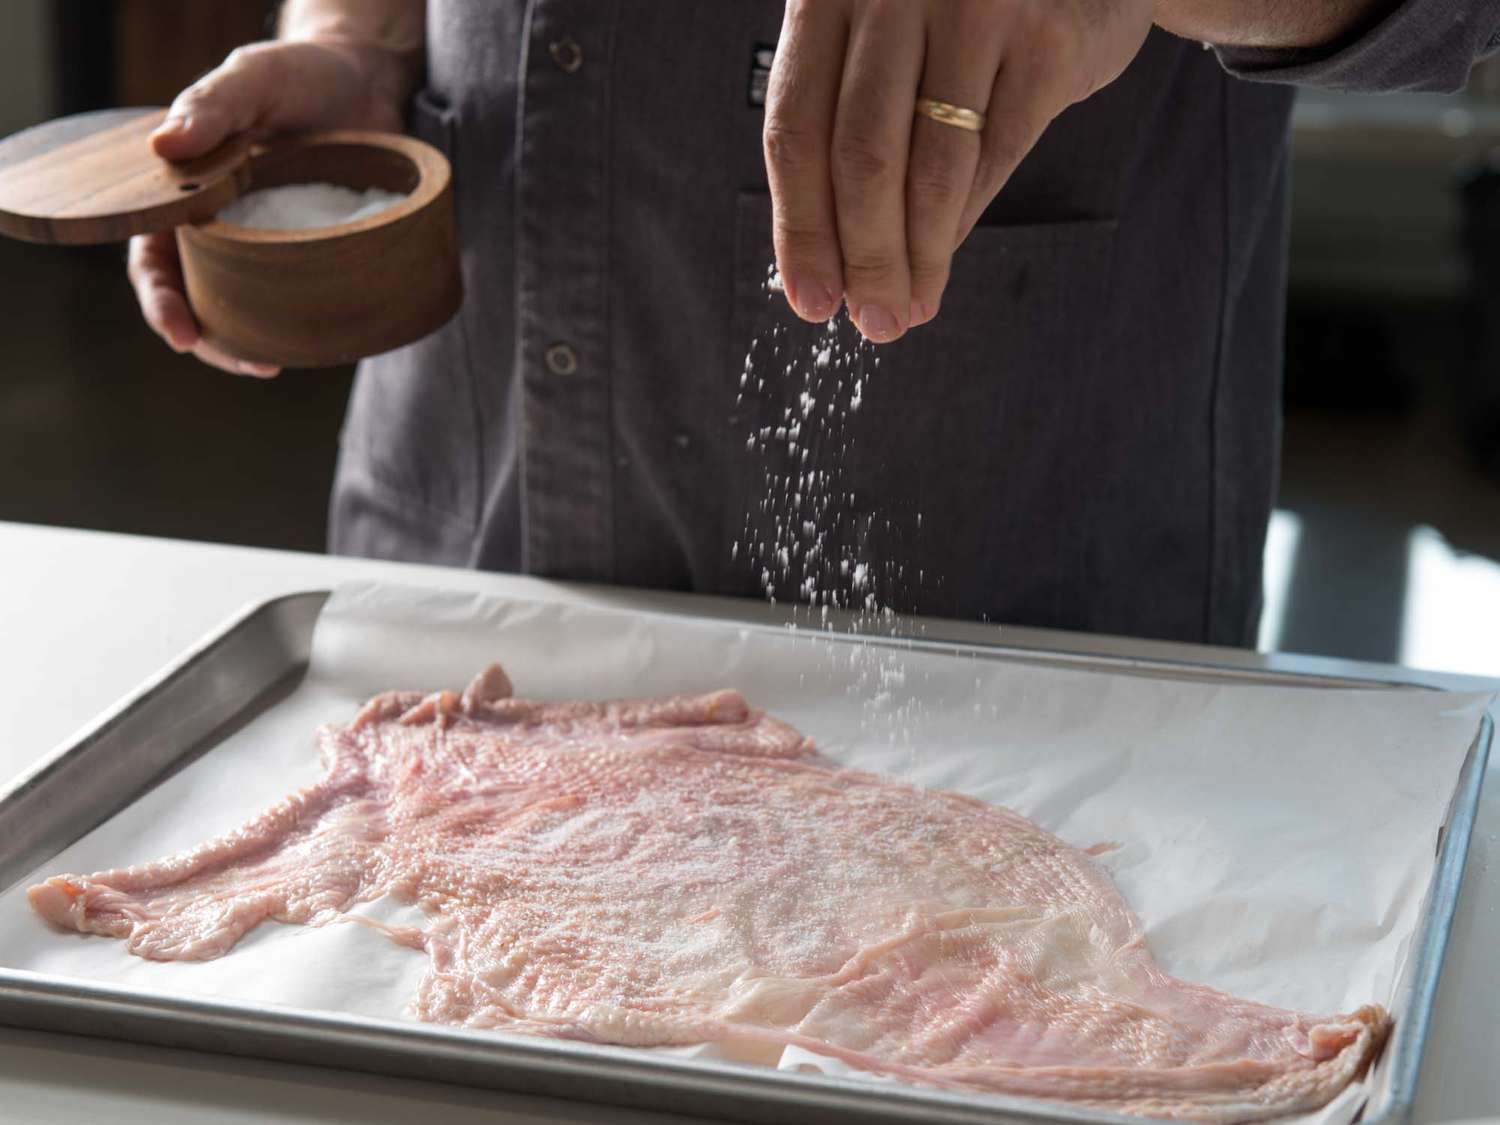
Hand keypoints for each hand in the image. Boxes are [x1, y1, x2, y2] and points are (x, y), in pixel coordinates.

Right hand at [128, 40, 412, 375]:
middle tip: (248, 366)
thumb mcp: (253, 79)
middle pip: (199, 298)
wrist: (364, 80)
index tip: (181, 334)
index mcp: (187, 194)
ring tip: (274, 363)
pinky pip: (301, 297)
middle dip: (212, 342)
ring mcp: (271, 245)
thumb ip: (213, 106)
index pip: (155, 258)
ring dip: (254, 344)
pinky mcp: (317, 252)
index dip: (162, 300)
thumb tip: (166, 146)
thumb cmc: (297, 75)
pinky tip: (319, 343)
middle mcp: (223, 228)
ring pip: (247, 309)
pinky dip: (303, 324)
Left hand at [764, 0, 1152, 341]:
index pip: (795, 130)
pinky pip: (994, 158)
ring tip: (911, 306)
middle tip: (873, 320)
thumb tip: (828, 268)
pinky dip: (965, 220)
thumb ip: (844, 125)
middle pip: (862, 159)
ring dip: (919, 258)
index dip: (800, 228)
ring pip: (932, 170)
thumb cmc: (954, 11)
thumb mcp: (878, 41)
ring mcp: (977, 8)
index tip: (811, 300)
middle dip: (864, 258)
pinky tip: (946, 254)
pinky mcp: (1048, 41)